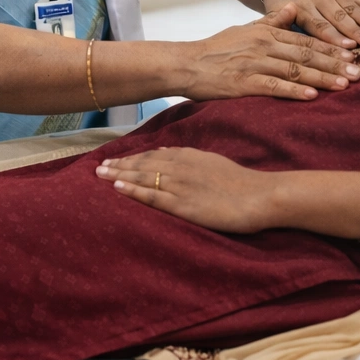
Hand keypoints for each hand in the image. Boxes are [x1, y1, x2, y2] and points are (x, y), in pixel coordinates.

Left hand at [96, 147, 279, 233]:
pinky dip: (134, 190)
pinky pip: (153, 195)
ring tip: (99, 176)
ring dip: (119, 175)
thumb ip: (194, 163)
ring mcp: (181, 184)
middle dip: (119, 165)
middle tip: (98, 167)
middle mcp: (181, 166)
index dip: (133, 158)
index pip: (154, 155)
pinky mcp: (184, 204)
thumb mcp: (215, 164)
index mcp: (190, 156)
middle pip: (143, 163)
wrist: (261, 195)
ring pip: (143, 176)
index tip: (116, 160)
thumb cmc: (243, 183)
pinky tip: (118, 188)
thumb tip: (175, 160)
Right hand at [181, 4, 359, 101]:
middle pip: (306, 56)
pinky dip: (294, 92)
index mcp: (267, 33)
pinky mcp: (244, 84)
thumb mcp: (245, 29)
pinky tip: (312, 96)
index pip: (306, 40)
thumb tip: (293, 7)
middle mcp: (264, 47)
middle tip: (358, 74)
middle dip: (335, 65)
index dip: (331, 48)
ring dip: (321, 79)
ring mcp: (254, 65)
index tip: (353, 55)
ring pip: (295, 71)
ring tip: (343, 86)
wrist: (187, 63)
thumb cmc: (217, 48)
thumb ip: (271, 20)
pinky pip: (274, 87)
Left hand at [260, 0, 359, 49]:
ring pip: (349, 7)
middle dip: (354, 31)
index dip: (334, 37)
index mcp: (298, 8)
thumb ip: (282, 31)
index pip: (318, 25)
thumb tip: (289, 52)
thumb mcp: (273, 21)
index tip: (349, 48)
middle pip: (337, 17)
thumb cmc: (281, 14)